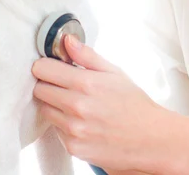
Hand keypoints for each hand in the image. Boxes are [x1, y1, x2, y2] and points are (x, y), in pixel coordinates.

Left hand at [32, 35, 166, 172]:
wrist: (149, 139)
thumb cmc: (134, 103)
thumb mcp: (114, 72)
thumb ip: (87, 55)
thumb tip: (67, 40)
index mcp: (86, 83)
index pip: (43, 69)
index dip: (46, 65)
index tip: (53, 67)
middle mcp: (76, 106)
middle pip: (39, 89)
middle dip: (48, 84)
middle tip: (64, 84)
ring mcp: (73, 129)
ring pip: (44, 110)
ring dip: (54, 104)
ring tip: (75, 103)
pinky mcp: (73, 147)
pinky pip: (55, 130)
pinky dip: (63, 124)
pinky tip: (81, 120)